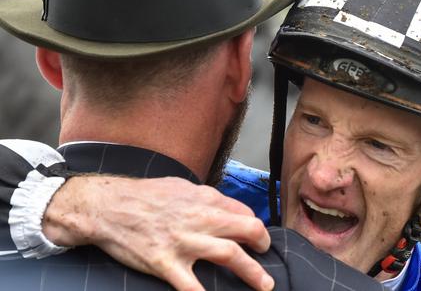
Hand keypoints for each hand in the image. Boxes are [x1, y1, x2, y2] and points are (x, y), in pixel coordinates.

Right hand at [43, 176, 273, 290]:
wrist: (107, 207)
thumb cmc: (145, 196)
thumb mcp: (182, 186)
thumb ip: (207, 198)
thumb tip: (228, 209)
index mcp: (205, 199)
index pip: (244, 212)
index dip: (254, 226)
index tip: (256, 237)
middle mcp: (200, 219)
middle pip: (247, 230)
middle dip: (263, 244)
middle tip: (265, 255)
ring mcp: (184, 242)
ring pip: (230, 256)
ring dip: (252, 272)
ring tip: (265, 284)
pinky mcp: (166, 263)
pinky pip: (192, 285)